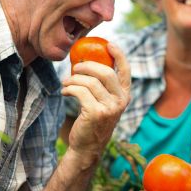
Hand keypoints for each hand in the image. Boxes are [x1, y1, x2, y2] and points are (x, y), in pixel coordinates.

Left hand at [61, 42, 129, 161]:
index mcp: (125, 96)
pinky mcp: (95, 113)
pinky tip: (64, 92)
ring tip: (66, 83)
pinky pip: (80, 92)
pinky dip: (69, 88)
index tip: (108, 44)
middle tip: (75, 67)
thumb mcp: (104, 103)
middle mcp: (120, 101)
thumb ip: (103, 86)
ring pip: (90, 82)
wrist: (87, 146)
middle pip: (106, 72)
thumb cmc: (93, 121)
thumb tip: (88, 62)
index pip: (125, 71)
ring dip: (73, 79)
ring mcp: (109, 108)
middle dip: (88, 65)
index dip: (119, 55)